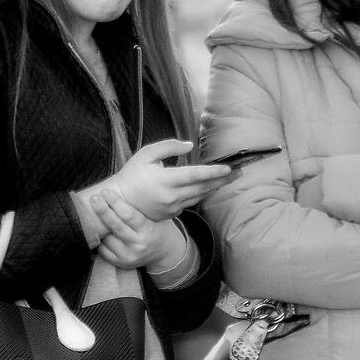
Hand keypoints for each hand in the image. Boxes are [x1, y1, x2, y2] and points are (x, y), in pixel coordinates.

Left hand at [90, 198, 179, 272]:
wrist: (163, 252)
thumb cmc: (155, 228)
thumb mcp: (154, 216)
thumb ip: (139, 206)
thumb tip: (121, 184)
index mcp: (148, 230)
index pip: (129, 215)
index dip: (115, 203)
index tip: (105, 192)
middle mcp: (138, 244)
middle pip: (116, 226)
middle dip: (103, 211)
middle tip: (94, 199)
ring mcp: (129, 256)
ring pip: (107, 238)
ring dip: (98, 225)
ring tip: (91, 212)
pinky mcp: (121, 263)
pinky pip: (104, 249)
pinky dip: (100, 239)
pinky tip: (97, 229)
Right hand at [100, 138, 236, 219]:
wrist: (120, 201)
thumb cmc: (131, 175)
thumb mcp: (146, 154)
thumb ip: (168, 147)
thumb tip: (189, 145)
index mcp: (166, 180)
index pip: (195, 175)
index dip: (213, 172)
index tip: (228, 168)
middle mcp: (172, 196)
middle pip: (203, 187)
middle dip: (222, 180)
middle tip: (239, 172)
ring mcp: (172, 207)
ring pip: (199, 196)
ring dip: (214, 187)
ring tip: (228, 179)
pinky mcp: (171, 213)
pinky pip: (190, 202)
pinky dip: (200, 193)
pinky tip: (208, 187)